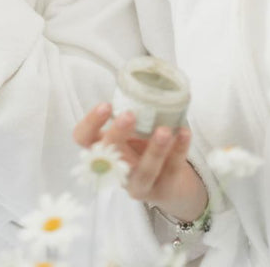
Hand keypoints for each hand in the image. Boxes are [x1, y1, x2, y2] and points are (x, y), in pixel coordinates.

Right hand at [75, 104, 207, 222]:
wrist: (169, 184)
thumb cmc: (142, 149)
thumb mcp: (129, 133)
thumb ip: (128, 115)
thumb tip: (138, 80)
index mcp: (103, 149)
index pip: (83, 139)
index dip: (90, 123)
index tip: (106, 105)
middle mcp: (117, 169)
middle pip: (109, 155)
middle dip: (118, 134)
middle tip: (129, 114)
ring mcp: (140, 184)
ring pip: (144, 171)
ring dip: (154, 150)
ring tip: (165, 130)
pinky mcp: (164, 189)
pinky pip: (173, 168)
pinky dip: (180, 149)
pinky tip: (185, 132)